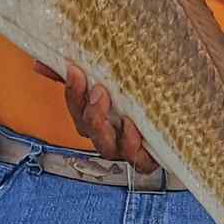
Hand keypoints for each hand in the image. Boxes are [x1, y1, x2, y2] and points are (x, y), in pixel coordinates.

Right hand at [33, 61, 158, 173]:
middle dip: (90, 112)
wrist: (183, 108)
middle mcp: (109, 134)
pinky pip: (140, 161)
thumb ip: (81, 70)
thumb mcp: (115, 74)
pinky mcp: (151, 156)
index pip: (76, 107)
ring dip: (108, 131)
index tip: (75, 70)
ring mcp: (128, 147)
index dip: (72, 93)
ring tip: (119, 114)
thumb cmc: (143, 89)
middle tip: (99, 91)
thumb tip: (40, 62)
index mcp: (96, 114)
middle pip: (88, 130)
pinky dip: (135, 149)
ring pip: (109, 148)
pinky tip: (135, 129)